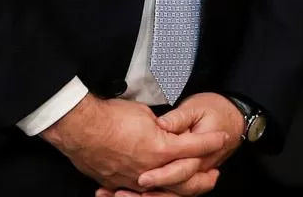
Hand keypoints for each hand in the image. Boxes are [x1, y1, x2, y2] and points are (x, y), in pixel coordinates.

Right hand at [43, 94, 226, 191]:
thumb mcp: (146, 114)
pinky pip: (139, 194)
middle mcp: (150, 169)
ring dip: (181, 190)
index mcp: (160, 149)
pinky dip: (153, 194)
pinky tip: (158, 191)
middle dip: (203, 178)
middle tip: (214, 174)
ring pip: (163, 192)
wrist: (80, 128)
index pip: (194, 147)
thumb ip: (162, 128)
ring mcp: (133, 180)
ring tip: (192, 184)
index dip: (211, 142)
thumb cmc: (112, 117)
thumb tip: (168, 131)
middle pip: (185, 180)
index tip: (223, 138)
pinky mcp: (117, 184)